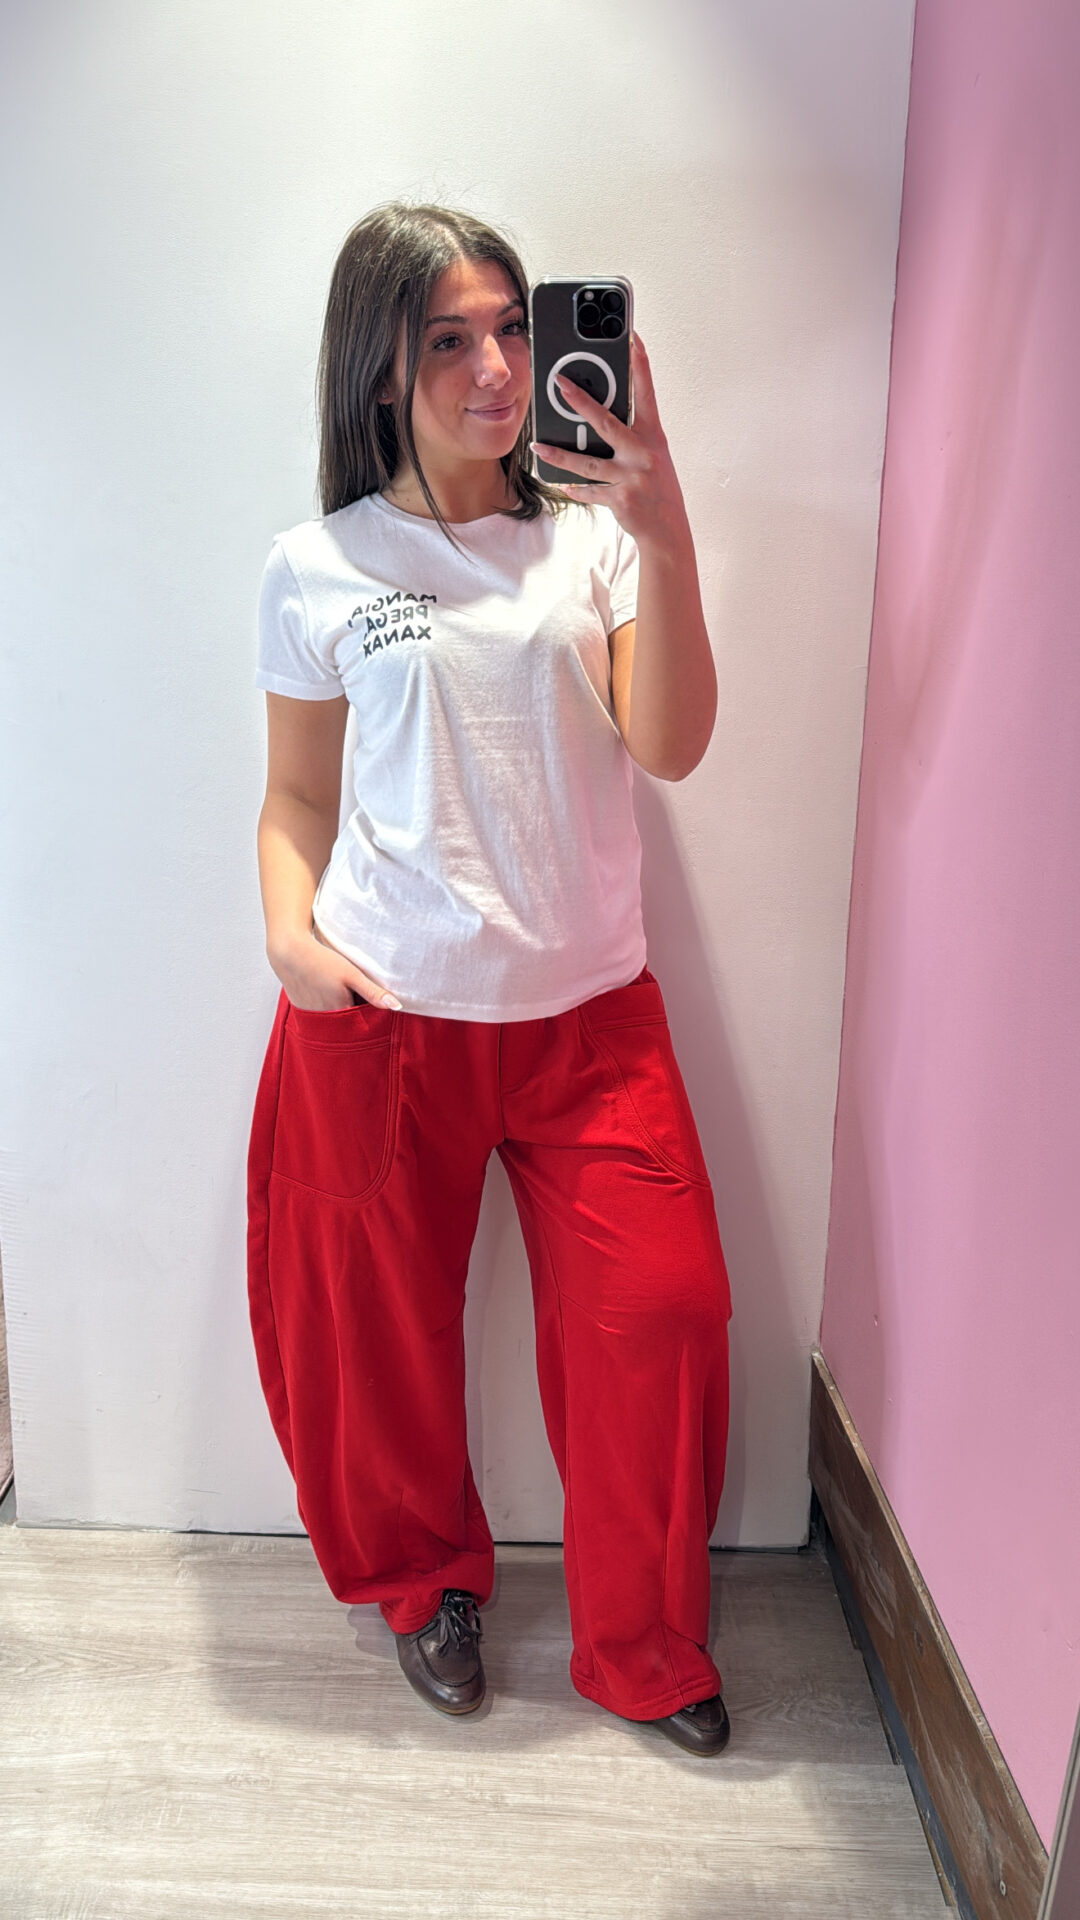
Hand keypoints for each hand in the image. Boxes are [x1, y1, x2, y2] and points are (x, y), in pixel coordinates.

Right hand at [269, 928, 402, 1010]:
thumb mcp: (352, 974)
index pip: (361, 1022)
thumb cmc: (322, 960)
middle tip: (351, 993)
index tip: (369, 1004)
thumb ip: (374, 992)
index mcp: (340, 1012)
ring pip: (330, 1017)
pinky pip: (316, 1012)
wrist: (289, 951)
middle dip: (352, 1014)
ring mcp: (309, 1014)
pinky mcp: (299, 1007)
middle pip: (345, 1021)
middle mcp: (324, 1018)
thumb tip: (397, 1007)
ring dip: (336, 1010)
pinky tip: (321, 990)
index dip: (368, 1014)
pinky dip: (321, 1005)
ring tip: (335, 990)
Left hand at [530, 332, 687, 547]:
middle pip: (606, 423)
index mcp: (653, 436)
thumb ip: (630, 435)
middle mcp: (643, 453)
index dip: (639, 363)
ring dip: (560, 456)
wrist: (668, 528)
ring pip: (588, 463)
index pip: (646, 391)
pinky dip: (576, 488)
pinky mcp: (620, 498)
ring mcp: (631, 476)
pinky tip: (563, 484)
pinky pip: (590, 491)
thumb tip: (597, 418)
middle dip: (581, 402)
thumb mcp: (652, 454)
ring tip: (538, 446)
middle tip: (560, 383)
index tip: (631, 337)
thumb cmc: (658, 487)